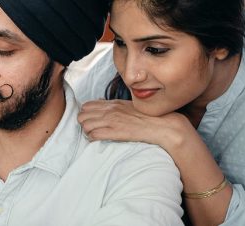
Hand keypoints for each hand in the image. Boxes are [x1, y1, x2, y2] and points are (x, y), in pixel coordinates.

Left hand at [77, 99, 194, 150]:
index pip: (86, 106)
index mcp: (113, 104)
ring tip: (95, 136)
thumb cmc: (147, 118)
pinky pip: (94, 135)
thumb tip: (103, 108)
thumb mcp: (129, 107)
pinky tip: (99, 141)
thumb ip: (115, 107)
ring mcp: (113, 121)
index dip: (86, 115)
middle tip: (91, 130)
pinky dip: (93, 139)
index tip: (91, 121)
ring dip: (87, 132)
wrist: (162, 126)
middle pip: (82, 116)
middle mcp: (110, 111)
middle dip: (84, 124)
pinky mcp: (116, 132)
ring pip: (85, 125)